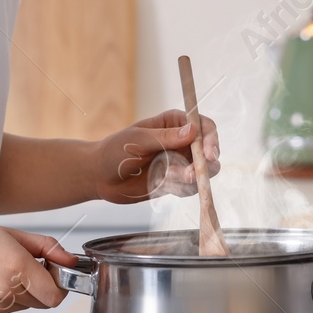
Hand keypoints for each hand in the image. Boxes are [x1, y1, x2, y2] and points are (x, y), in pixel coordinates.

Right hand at [0, 223, 73, 312]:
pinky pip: (8, 311)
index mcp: (17, 267)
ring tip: (4, 272)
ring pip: (27, 307)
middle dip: (42, 286)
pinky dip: (8, 299)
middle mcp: (7, 291)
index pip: (55, 294)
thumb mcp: (13, 234)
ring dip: (25, 293)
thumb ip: (47, 248)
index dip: (59, 284)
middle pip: (44, 302)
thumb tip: (70, 261)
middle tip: (29, 267)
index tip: (53, 272)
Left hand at [94, 109, 220, 202]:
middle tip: (190, 174)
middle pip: (209, 151)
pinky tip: (162, 184)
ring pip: (203, 172)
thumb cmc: (115, 151)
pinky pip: (190, 187)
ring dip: (191, 178)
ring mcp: (180, 162)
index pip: (204, 127)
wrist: (100, 177)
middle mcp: (181, 142)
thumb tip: (194, 130)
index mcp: (174, 123)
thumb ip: (166, 137)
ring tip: (169, 178)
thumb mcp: (139, 140)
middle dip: (205, 164)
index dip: (211, 139)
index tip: (209, 154)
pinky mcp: (176, 181)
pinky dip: (181, 188)